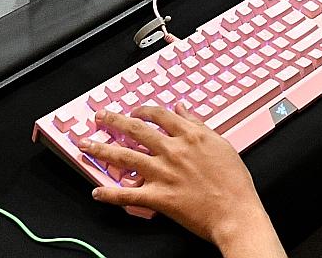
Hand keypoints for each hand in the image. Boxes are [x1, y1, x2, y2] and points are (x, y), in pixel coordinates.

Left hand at [85, 105, 280, 252]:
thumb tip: (183, 109)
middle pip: (136, 130)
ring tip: (86, 145)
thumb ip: (199, 124)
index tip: (134, 111)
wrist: (235, 212)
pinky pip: (128, 194)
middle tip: (100, 117)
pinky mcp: (158, 197)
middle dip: (114, 122)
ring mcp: (163, 173)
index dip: (142, 111)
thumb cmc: (233, 181)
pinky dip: (110, 194)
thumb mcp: (221, 143)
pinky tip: (96, 191)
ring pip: (125, 157)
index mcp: (190, 135)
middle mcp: (173, 150)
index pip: (159, 115)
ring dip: (102, 150)